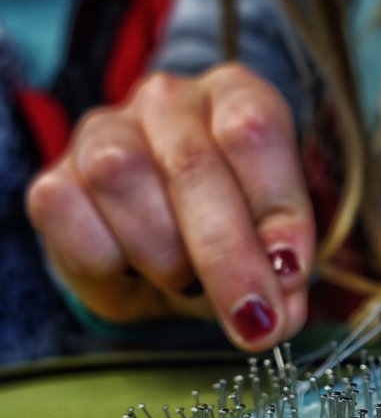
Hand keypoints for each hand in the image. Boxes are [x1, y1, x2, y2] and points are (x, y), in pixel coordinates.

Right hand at [27, 64, 314, 351]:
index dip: (275, 207)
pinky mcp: (54, 177)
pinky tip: (131, 267)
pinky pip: (67, 213)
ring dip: (164, 254)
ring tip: (184, 277)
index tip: (289, 273)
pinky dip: (106, 260)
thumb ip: (284, 276)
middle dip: (227, 256)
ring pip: (122, 178)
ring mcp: (103, 131)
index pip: (254, 130)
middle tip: (252, 319)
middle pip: (192, 164)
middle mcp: (169, 101)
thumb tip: (279, 313)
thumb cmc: (227, 237)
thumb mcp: (270, 251)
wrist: (156, 261)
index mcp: (236, 97)